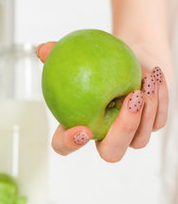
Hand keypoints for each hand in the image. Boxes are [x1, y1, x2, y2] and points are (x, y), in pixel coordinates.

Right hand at [37, 42, 168, 161]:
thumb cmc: (101, 58)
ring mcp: (131, 134)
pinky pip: (158, 121)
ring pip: (140, 140)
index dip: (70, 144)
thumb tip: (42, 50)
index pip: (65, 146)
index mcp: (80, 126)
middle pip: (112, 153)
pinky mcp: (152, 124)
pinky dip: (160, 99)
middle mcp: (106, 137)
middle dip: (123, 130)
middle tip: (131, 100)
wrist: (133, 53)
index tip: (81, 129)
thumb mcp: (79, 52)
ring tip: (146, 81)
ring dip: (146, 111)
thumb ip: (58, 53)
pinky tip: (155, 76)